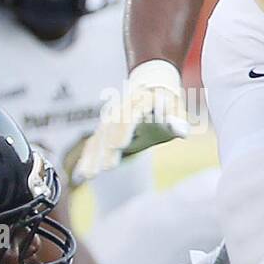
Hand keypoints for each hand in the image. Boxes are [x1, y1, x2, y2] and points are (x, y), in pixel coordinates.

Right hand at [71, 60, 190, 183]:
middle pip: (111, 127)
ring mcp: (111, 117)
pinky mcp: (105, 129)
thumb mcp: (177, 112)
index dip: (124, 130)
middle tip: (107, 167)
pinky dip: (88, 157)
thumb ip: (177, 123)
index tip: (120, 146)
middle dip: (108, 148)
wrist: (152, 88)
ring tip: (92, 175)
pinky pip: (94, 142)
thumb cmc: (168, 106)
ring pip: (100, 136)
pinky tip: (82, 174)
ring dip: (95, 155)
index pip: (130, 114)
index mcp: (142, 100)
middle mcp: (123, 107)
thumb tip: (181, 131)